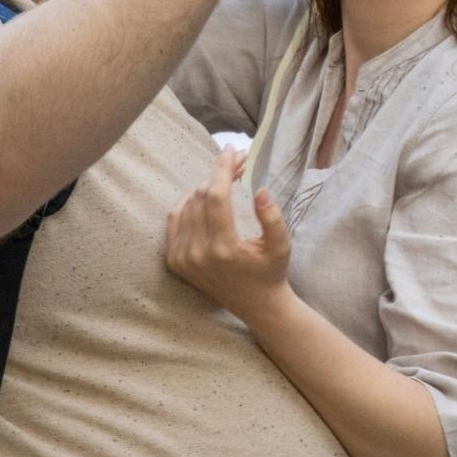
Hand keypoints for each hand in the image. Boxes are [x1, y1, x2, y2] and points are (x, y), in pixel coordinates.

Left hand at [166, 147, 293, 323]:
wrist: (256, 306)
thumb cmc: (271, 272)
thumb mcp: (281, 245)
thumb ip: (273, 218)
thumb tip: (261, 190)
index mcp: (223, 248)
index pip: (216, 196)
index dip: (223, 168)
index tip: (232, 150)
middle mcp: (197, 253)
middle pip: (202, 196)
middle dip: (219, 174)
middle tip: (239, 163)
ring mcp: (182, 258)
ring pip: (187, 204)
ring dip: (206, 186)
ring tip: (226, 180)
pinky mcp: (175, 261)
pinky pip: (175, 219)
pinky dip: (188, 203)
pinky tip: (203, 196)